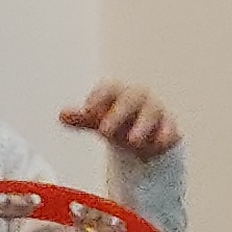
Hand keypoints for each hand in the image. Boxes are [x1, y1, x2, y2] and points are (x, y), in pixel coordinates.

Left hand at [60, 80, 180, 159]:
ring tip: (132, 141)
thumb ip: (82, 118)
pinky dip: (165, 134)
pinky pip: (170, 127)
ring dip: (142, 125)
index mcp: (118, 93)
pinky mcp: (169, 126)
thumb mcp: (98, 121)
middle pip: (131, 98)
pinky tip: (159, 143)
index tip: (87, 110)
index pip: (109, 88)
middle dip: (119, 113)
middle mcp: (138, 98)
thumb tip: (62, 115)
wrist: (143, 136)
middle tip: (104, 130)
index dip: (99, 97)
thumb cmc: (117, 123)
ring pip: (152, 112)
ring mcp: (155, 111)